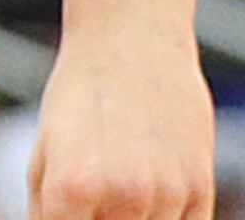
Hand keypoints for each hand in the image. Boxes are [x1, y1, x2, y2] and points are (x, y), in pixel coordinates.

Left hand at [27, 17, 214, 219]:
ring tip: (121, 182)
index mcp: (72, 188)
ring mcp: (166, 198)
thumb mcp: (44, 153)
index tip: (69, 210)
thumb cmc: (81, 94)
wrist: (134, 41)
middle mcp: (122, 199)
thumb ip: (46, 211)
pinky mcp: (200, 193)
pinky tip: (148, 194)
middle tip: (93, 198)